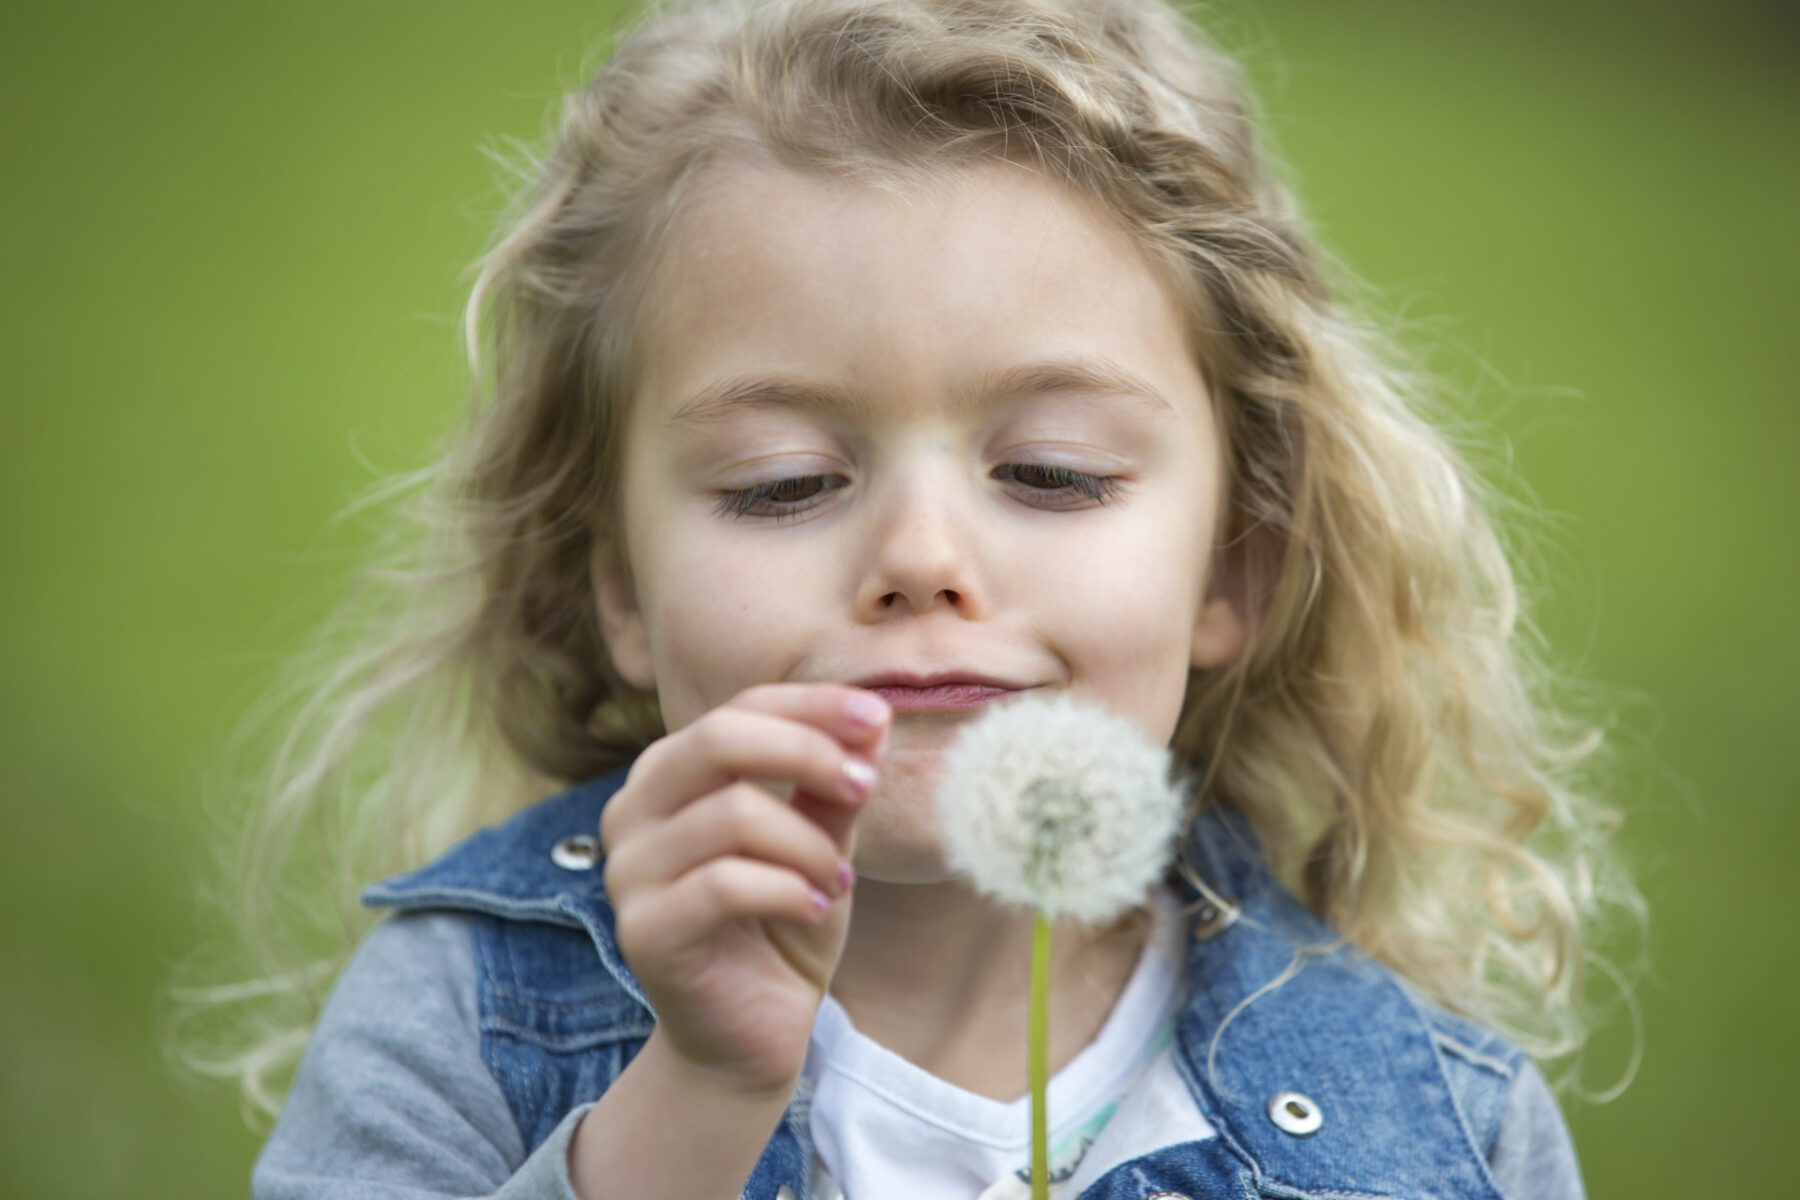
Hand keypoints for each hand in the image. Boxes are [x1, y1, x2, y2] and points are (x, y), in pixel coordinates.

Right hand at [597, 683, 888, 1096]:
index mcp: (671, 773)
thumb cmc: (781, 925)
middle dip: (808, 752)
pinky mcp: (643, 930)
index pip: (739, 708)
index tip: (879, 719)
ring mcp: (629, 871)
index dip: (811, 705)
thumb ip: (832, 784)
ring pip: (733, 814)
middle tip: (865, 787)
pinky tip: (815, 909)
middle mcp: (633, 810)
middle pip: (719, 737)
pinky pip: (725, 884)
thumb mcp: (819, 842)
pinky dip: (788, 891)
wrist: (749, 1036)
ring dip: (808, 845)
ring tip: (838, 881)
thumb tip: (875, 718)